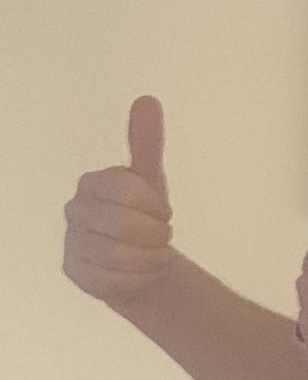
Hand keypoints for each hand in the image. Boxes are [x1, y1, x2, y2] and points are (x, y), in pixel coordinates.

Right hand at [63, 96, 174, 304]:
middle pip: (125, 224)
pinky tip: (140, 272)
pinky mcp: (75, 272)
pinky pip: (115, 280)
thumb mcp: (151, 180)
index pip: (127, 190)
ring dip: (151, 258)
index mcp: (94, 183)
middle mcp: (75, 209)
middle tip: (162, 236)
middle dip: (156, 235)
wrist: (141, 260)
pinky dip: (139, 278)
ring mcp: (72, 242)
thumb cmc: (144, 215)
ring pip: (121, 256)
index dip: (155, 206)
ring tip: (154, 254)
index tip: (163, 212)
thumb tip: (147, 100)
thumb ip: (147, 142)